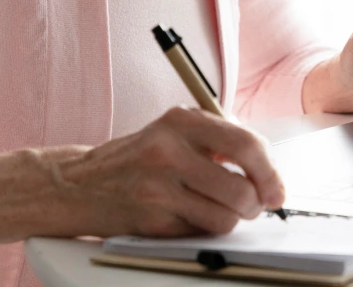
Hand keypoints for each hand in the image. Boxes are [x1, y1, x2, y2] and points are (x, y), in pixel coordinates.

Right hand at [59, 106, 284, 236]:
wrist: (76, 184)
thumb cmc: (136, 158)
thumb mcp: (173, 130)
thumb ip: (217, 138)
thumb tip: (266, 167)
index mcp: (180, 121)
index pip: (244, 144)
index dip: (270, 171)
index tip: (276, 188)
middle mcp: (168, 151)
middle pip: (241, 187)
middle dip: (257, 203)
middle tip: (255, 204)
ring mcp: (158, 188)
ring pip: (225, 217)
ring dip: (232, 219)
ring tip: (221, 208)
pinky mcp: (151, 220)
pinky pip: (200, 232)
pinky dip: (204, 228)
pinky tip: (190, 214)